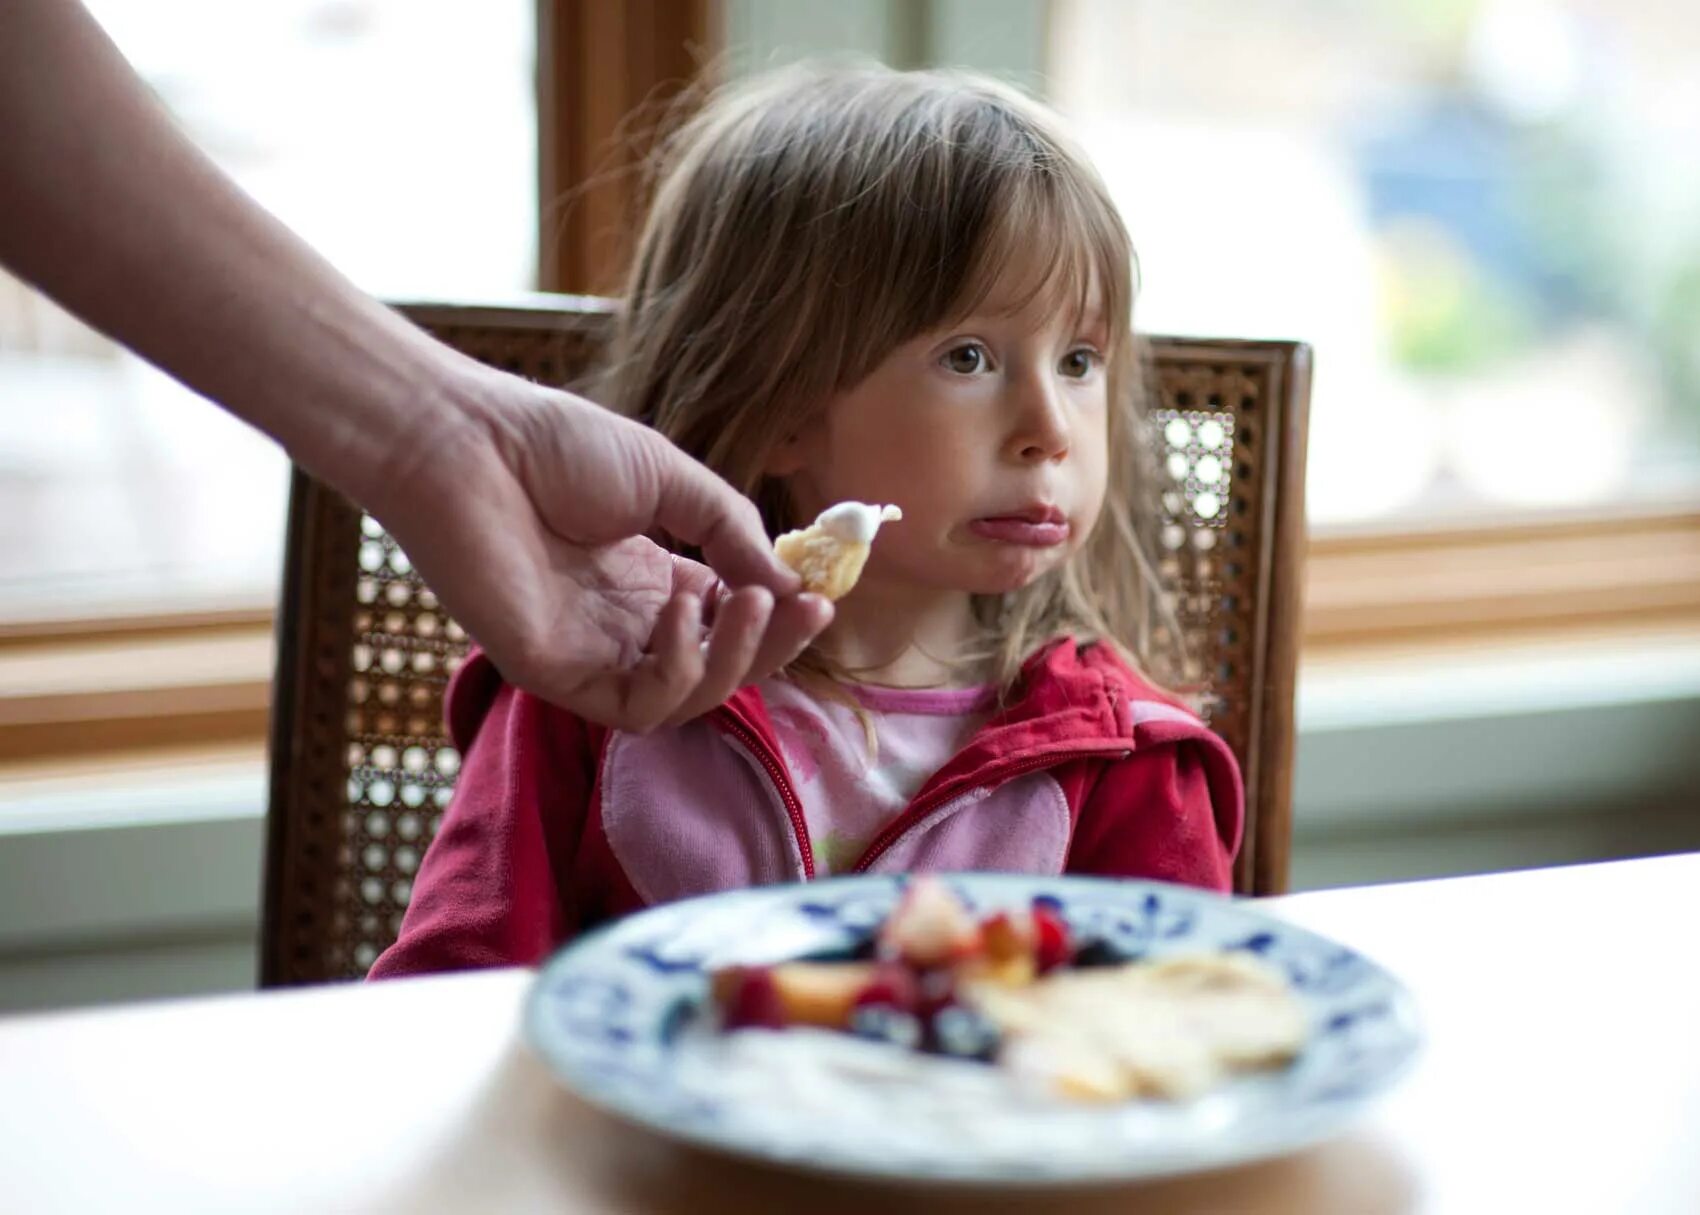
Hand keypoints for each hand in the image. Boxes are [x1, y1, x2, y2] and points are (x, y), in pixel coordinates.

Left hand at [370, 367, 831, 730]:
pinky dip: (677, 668)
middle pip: (718, 668)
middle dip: (772, 645)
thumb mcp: (670, 477)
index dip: (776, 615)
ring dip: (734, 659)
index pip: (728, 623)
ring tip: (750, 604)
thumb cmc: (553, 447)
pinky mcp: (555, 675)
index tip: (818, 594)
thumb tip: (793, 584)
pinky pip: (638, 705)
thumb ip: (730, 532)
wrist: (467, 443)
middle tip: (808, 610)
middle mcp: (624, 625)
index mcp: (649, 579)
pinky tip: (680, 610)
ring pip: (686, 698)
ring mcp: (590, 654)